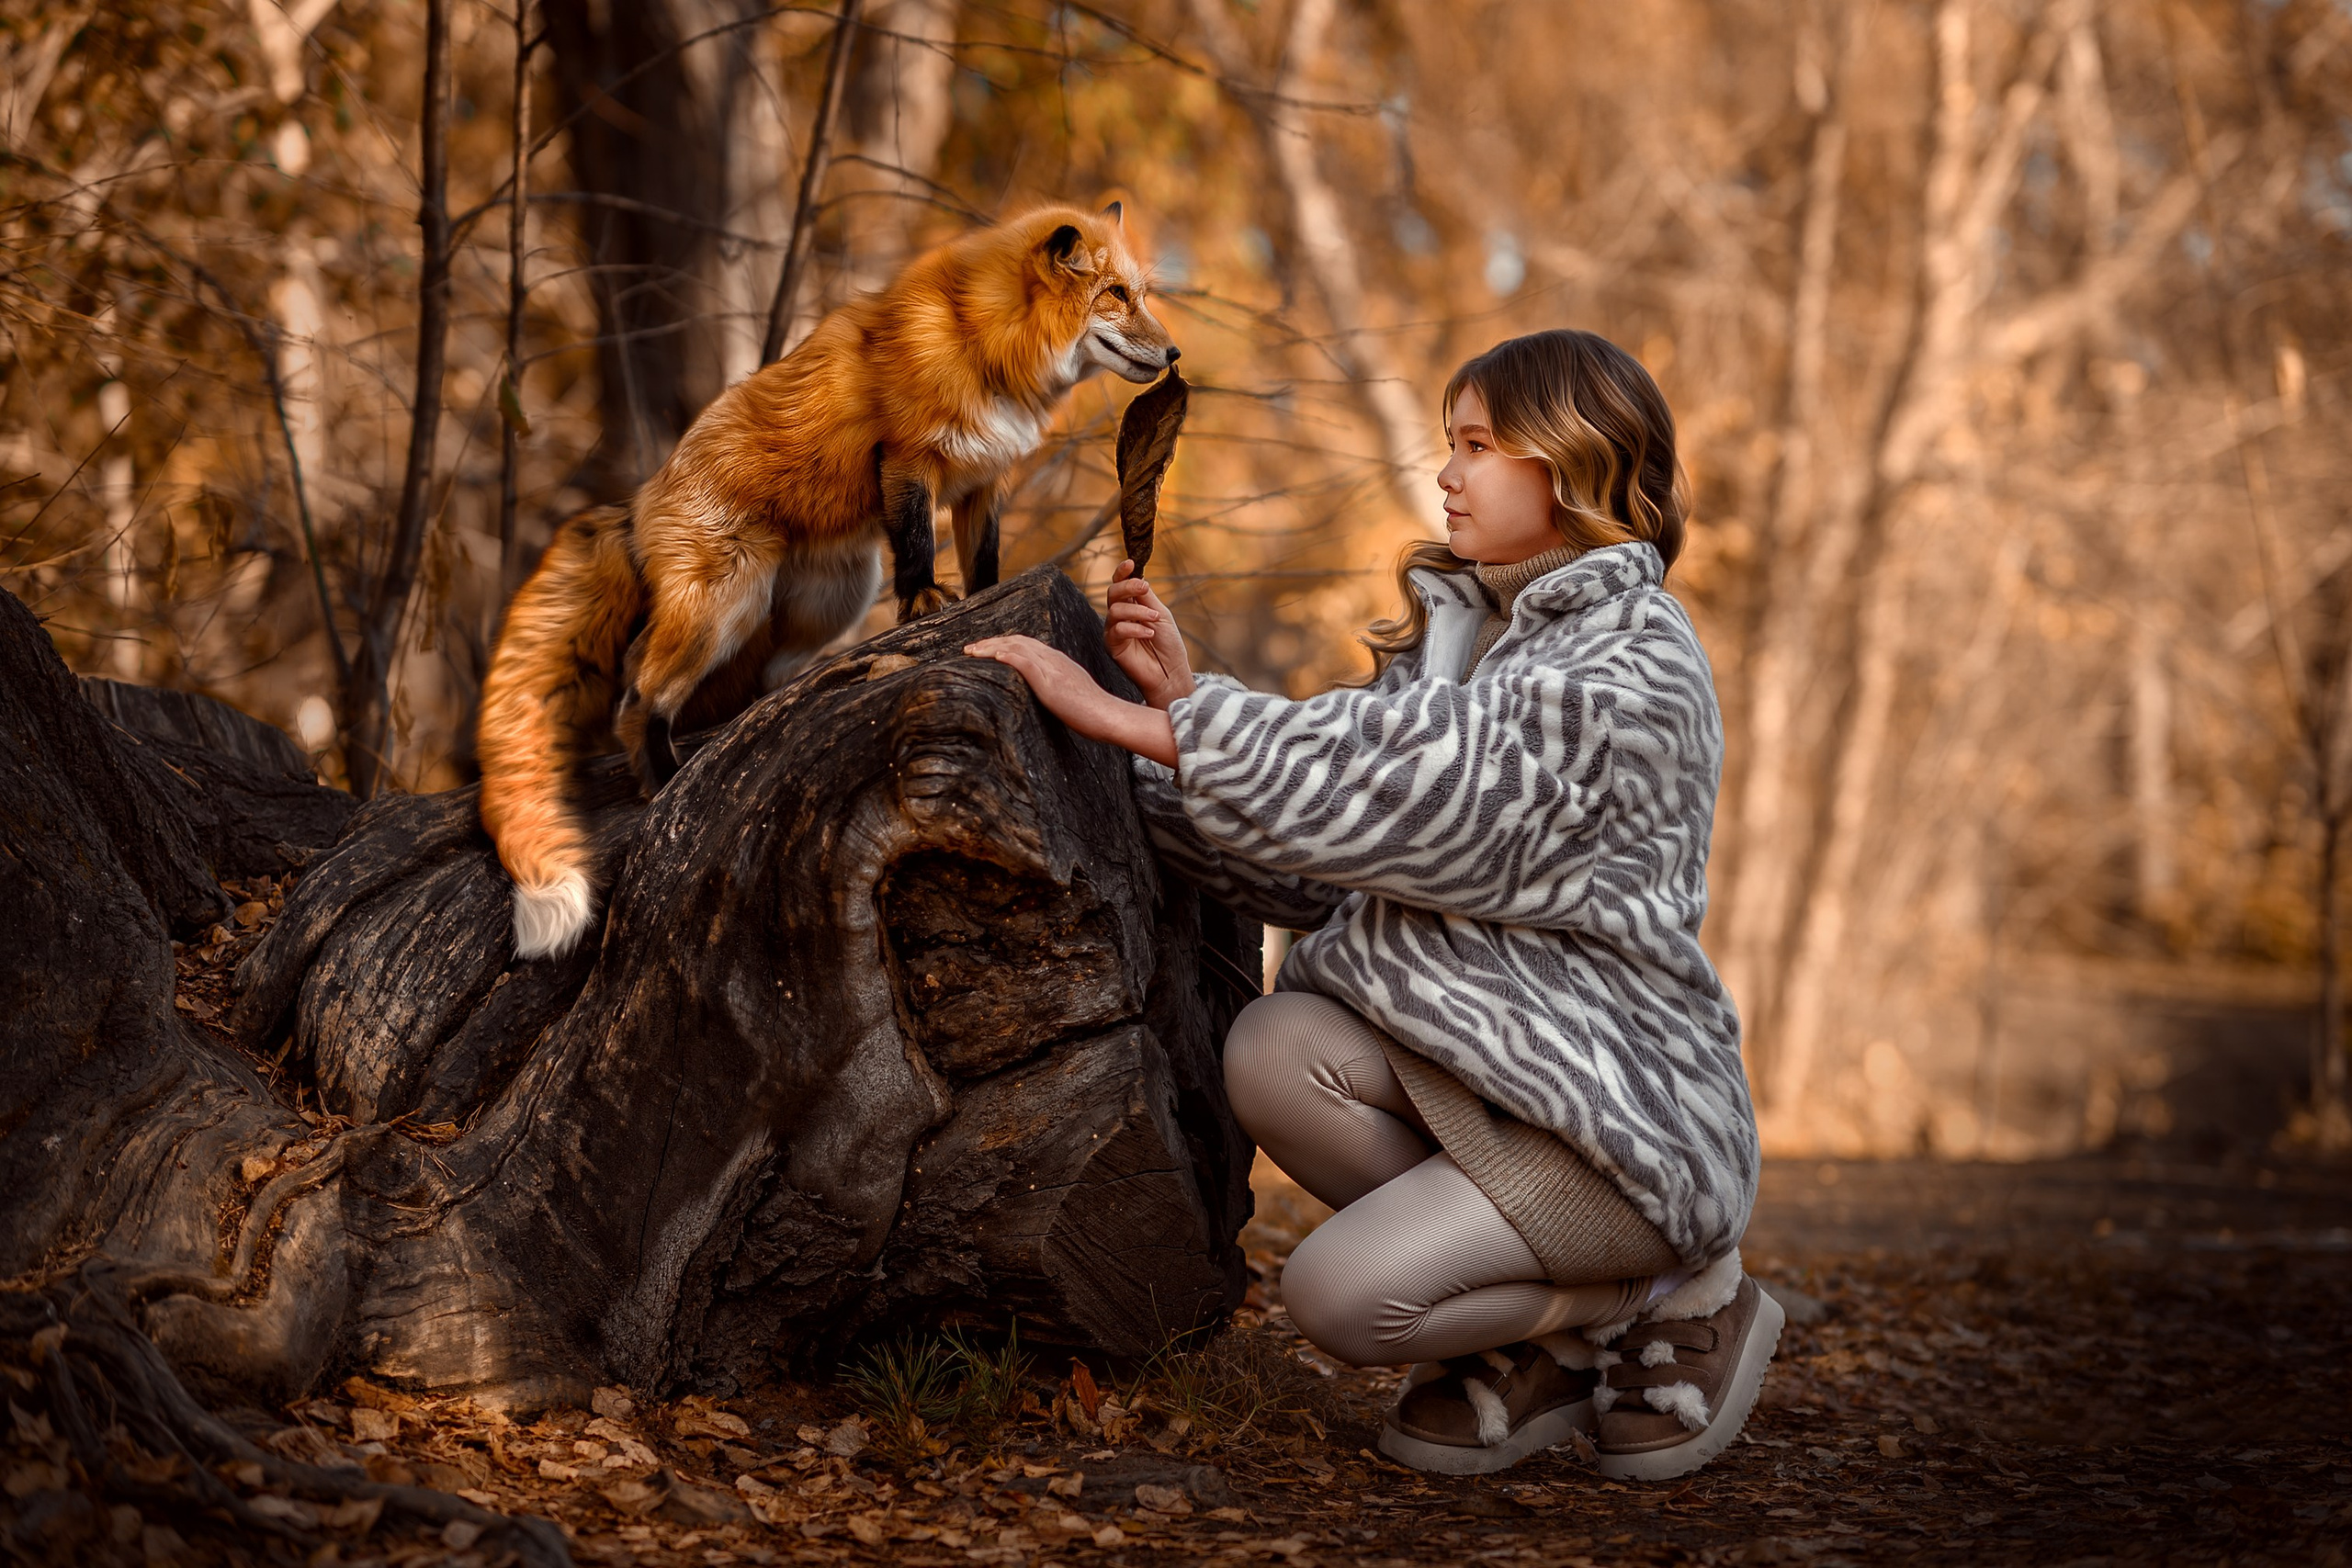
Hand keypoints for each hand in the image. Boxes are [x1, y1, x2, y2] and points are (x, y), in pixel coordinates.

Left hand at [964, 635, 1177, 767]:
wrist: (1108, 715)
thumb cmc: (1091, 711)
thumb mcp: (1069, 691)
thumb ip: (1054, 686)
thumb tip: (1042, 693)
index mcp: (1057, 661)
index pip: (1025, 643)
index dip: (1002, 643)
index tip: (984, 649)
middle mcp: (1053, 659)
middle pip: (1017, 641)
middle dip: (990, 642)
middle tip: (969, 649)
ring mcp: (1052, 669)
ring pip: (1017, 648)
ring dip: (991, 648)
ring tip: (972, 652)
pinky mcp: (1051, 682)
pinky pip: (1027, 663)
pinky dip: (1009, 657)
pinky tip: (994, 656)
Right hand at [1105, 560, 1194, 711]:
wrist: (1170, 672)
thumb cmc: (1168, 644)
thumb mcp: (1161, 615)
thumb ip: (1147, 598)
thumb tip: (1138, 578)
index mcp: (1133, 604)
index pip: (1121, 584)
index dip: (1122, 572)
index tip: (1130, 563)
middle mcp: (1120, 615)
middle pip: (1113, 592)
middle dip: (1128, 586)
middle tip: (1144, 588)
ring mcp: (1114, 630)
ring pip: (1115, 610)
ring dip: (1137, 612)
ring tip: (1154, 619)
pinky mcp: (1111, 645)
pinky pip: (1117, 630)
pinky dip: (1135, 629)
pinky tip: (1149, 634)